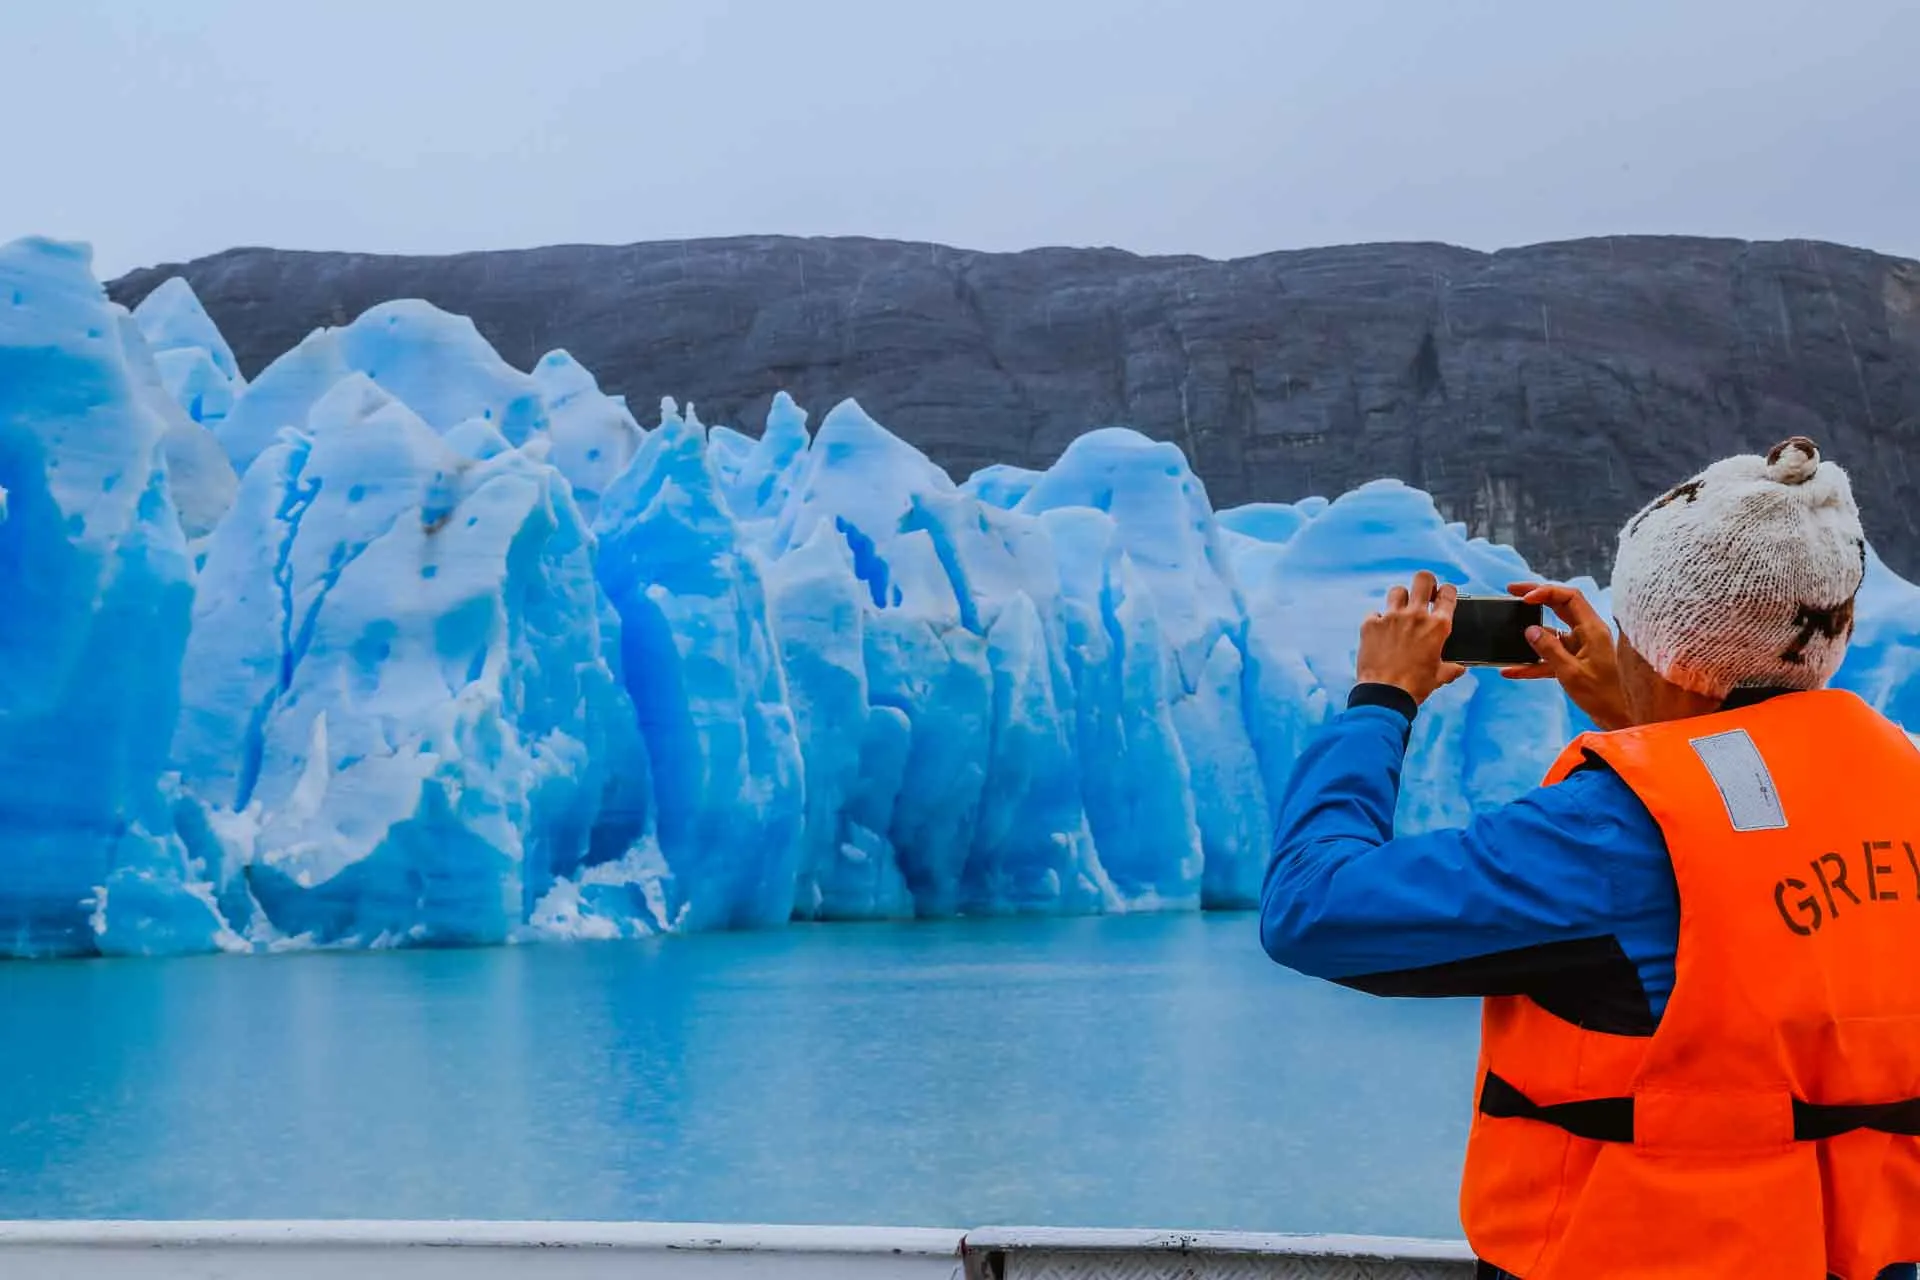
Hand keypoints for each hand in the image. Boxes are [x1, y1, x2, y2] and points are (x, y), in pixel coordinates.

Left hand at [1356, 571, 1467, 704]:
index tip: (1444, 594)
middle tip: (1425, 591)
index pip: (1448, 594)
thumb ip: (1452, 668)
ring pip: (1397, 591)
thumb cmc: (1414, 686)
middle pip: (1423, 579)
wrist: (1385, 694)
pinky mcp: (1371, 624)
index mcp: (1437, 626)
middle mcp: (1415, 616)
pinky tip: (1380, 631)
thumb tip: (1460, 668)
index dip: (1448, 591)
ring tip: (1401, 611)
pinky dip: (1378, 620)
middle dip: (1426, 582)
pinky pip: (1375, 613)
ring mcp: (1391, 618)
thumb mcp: (1439, 677)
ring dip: (1401, 599)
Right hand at [1501, 582, 1630, 730]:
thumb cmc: (1603, 695)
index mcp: (1592, 629)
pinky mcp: (1575, 662)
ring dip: (1530, 632)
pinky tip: (1512, 670)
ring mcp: (1581, 647)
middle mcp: (1587, 633)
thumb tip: (1529, 630)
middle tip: (1511, 592)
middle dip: (1536, 598)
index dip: (1545, 592)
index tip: (1524, 598)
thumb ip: (1549, 649)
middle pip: (1559, 606)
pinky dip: (1532, 662)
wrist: (1619, 717)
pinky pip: (1550, 656)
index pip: (1569, 597)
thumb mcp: (1571, 672)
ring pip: (1552, 632)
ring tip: (1508, 627)